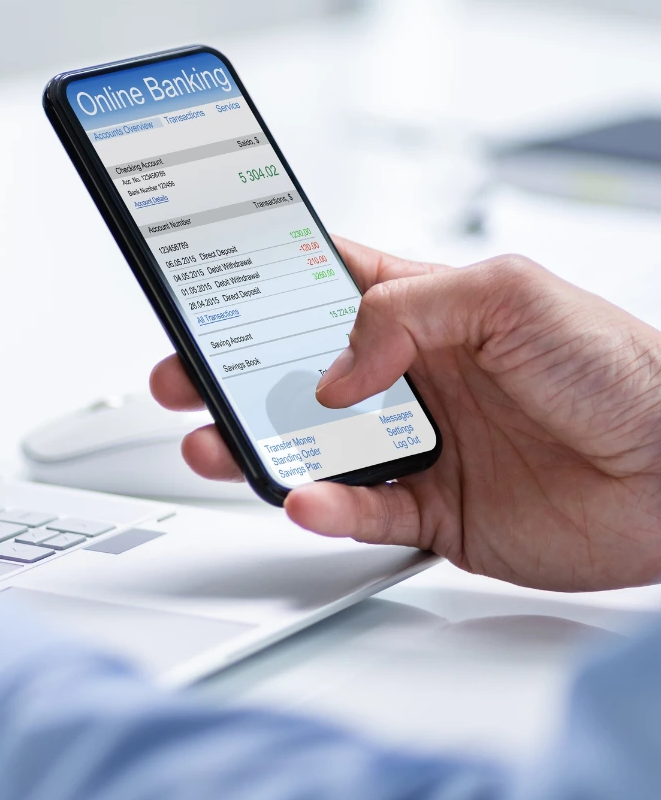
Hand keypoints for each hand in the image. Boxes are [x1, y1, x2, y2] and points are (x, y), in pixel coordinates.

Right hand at [150, 241, 660, 590]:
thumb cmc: (629, 372)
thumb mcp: (509, 294)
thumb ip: (404, 311)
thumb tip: (334, 367)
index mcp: (427, 309)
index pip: (322, 287)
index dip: (260, 286)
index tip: (203, 288)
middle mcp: (416, 376)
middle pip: (294, 371)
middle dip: (229, 373)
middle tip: (184, 378)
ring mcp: (423, 446)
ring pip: (311, 447)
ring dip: (258, 445)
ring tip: (220, 443)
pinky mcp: (437, 513)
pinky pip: (358, 513)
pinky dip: (322, 510)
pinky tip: (306, 497)